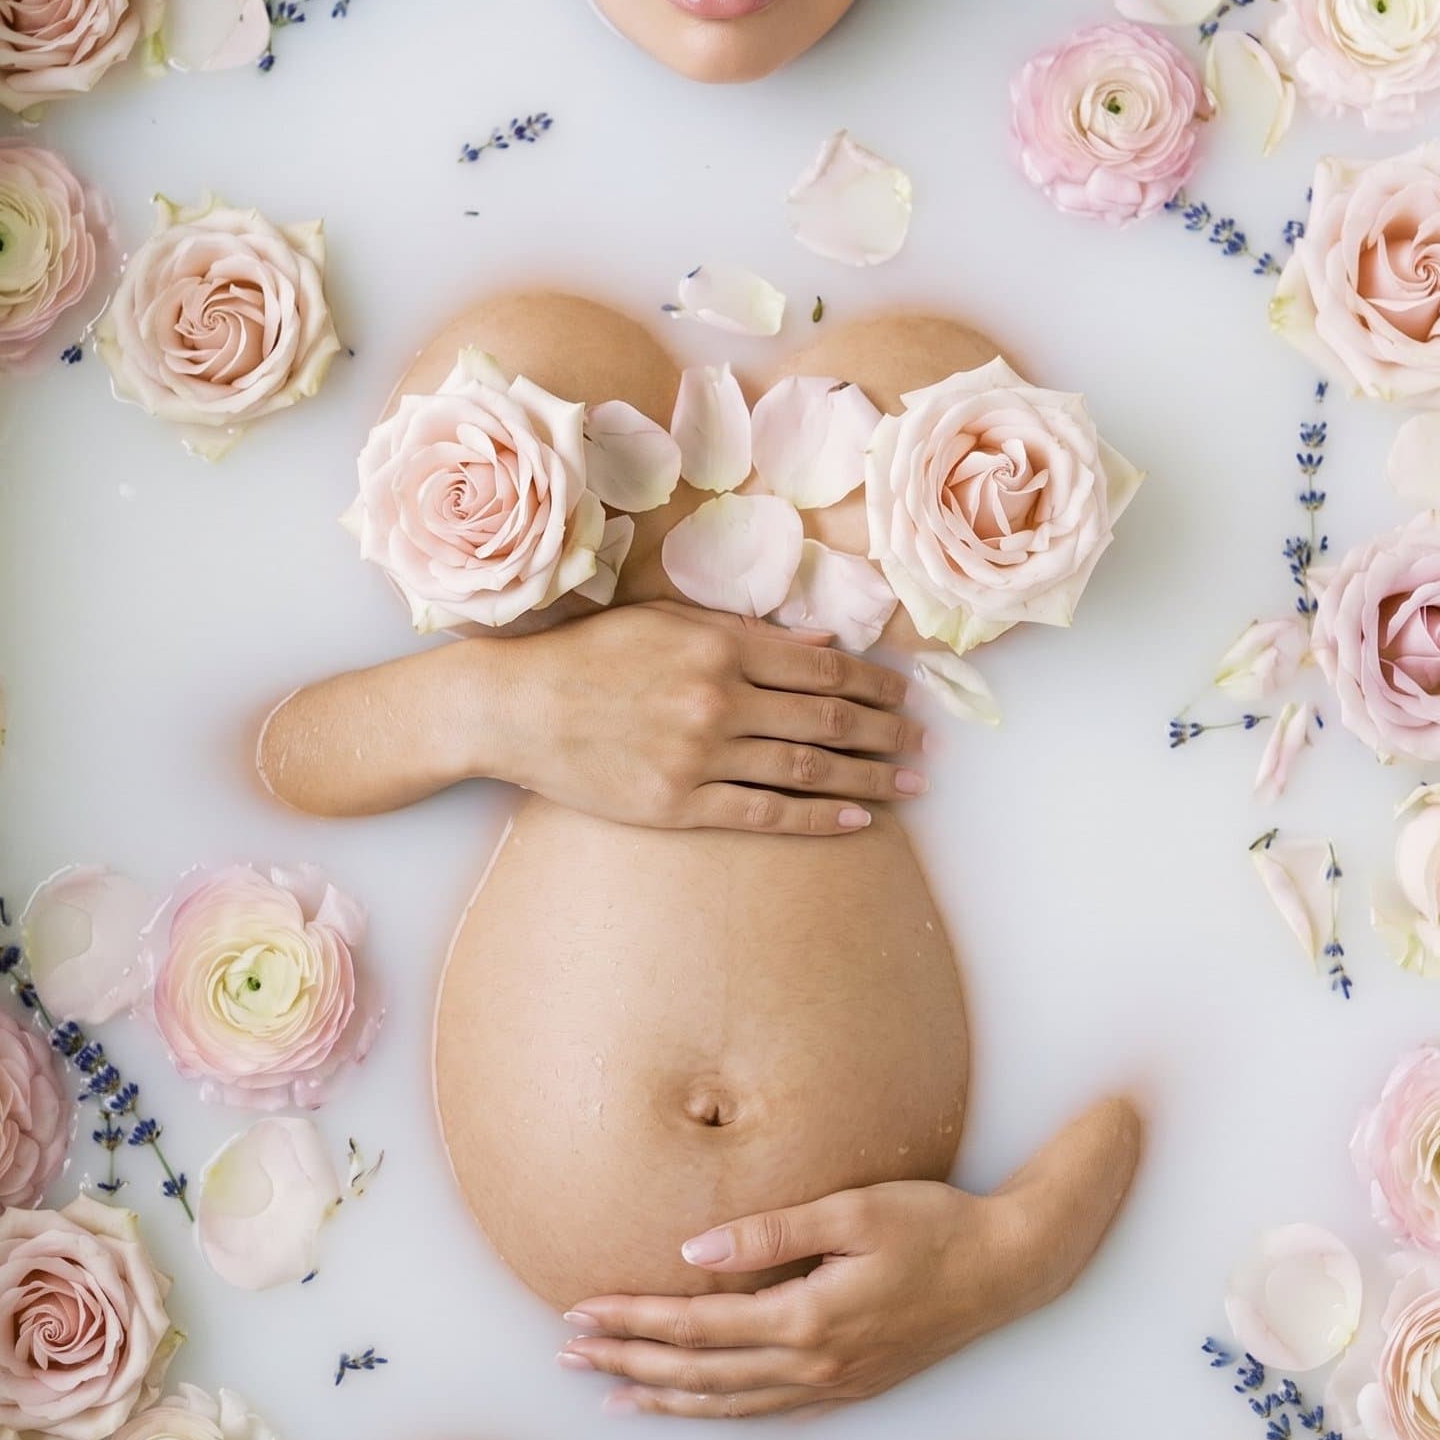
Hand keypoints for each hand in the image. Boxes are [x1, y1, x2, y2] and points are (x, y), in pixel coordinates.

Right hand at [479, 599, 928, 834]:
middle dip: (884, 731)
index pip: (820, 666)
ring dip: (866, 776)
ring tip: (908, 784)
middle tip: (923, 743)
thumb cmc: (590, 654)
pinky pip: (764, 813)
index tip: (905, 695)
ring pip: (805, 768)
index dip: (872, 682)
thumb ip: (746, 631)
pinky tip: (857, 818)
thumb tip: (822, 643)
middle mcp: (716, 698)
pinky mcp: (677, 803)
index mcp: (718, 644)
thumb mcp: (666, 620)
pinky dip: (817, 817)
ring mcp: (698, 755)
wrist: (516, 706)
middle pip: (825, 718)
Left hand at [554, 1097, 1142, 1416]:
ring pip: (726, 1403)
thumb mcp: (854, 1210)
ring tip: (608, 1395)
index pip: (696, 1327)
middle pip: (698, 1374)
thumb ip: (771, 1232)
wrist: (1008, 1267)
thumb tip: (693, 1247)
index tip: (579, 1313)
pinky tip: (691, 1406)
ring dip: (662, 1399)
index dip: (633, 1322)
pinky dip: (714, 1411)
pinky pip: (763, 1410)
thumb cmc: (933, 1224)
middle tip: (567, 1357)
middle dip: (627, 1365)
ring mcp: (832, 1383)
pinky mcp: (849, 1383)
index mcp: (807, 1318)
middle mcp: (813, 1364)